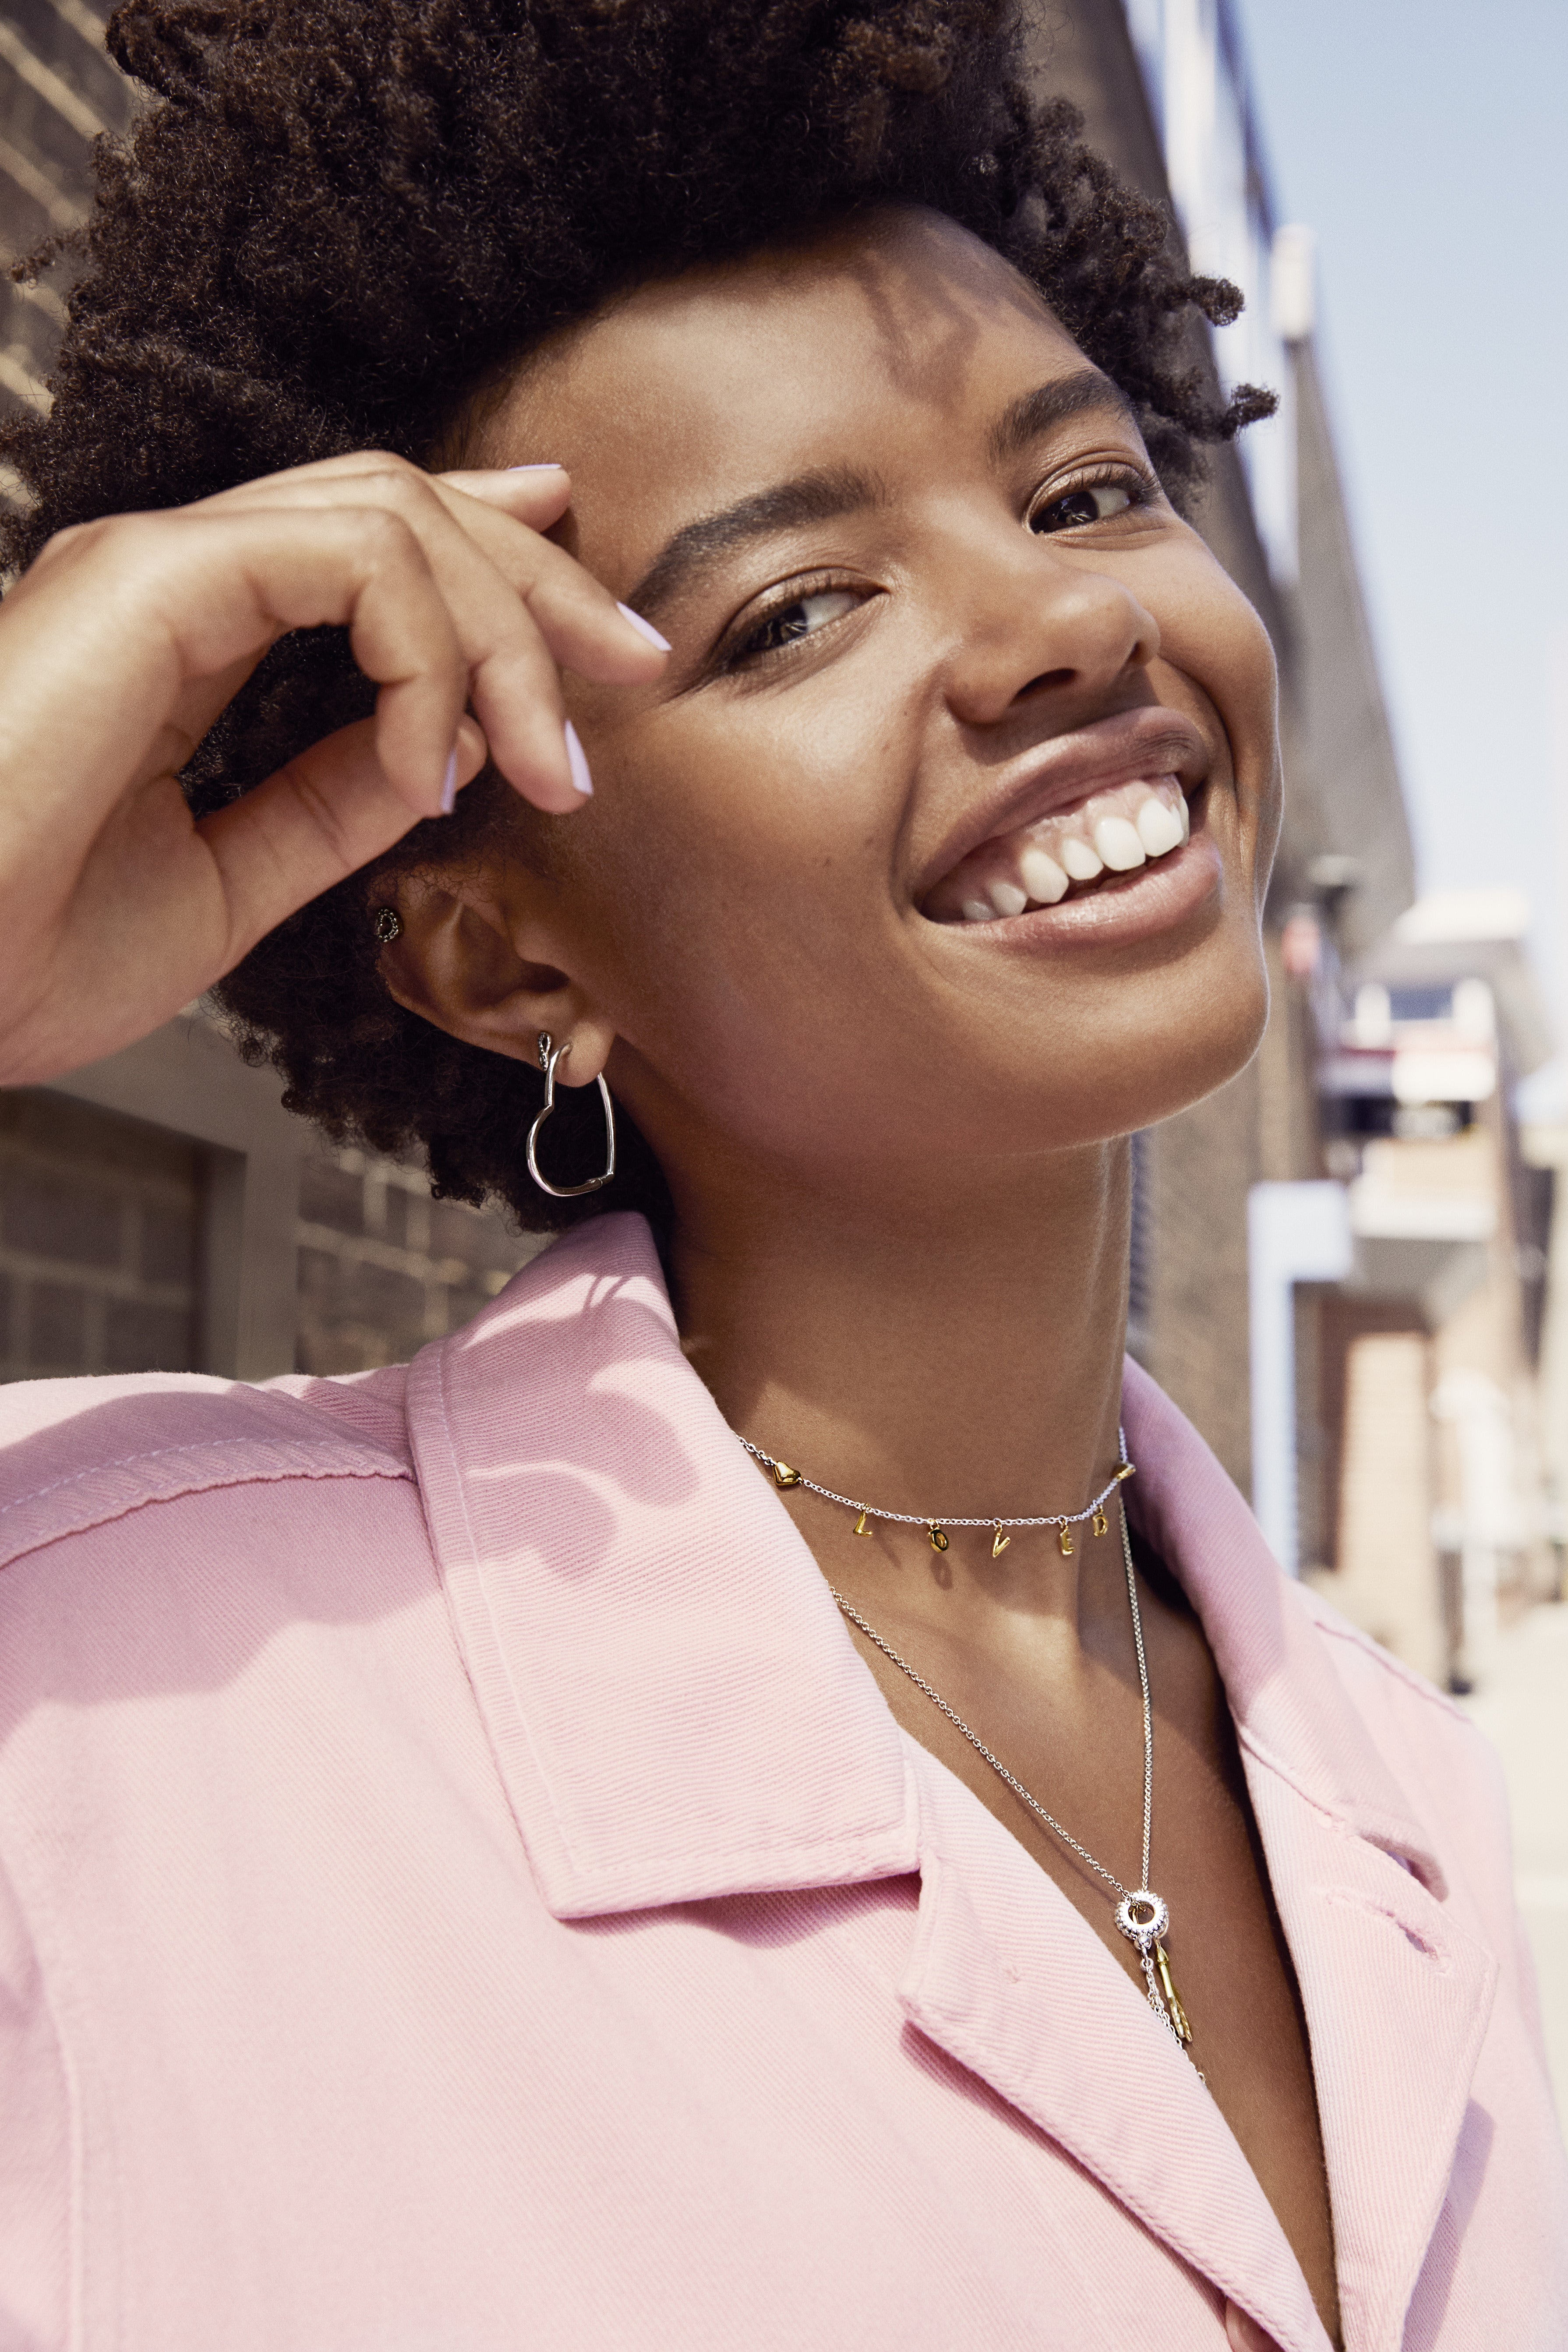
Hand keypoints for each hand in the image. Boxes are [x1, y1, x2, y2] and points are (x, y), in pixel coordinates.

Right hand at [0, 452, 664, 1083]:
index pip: (367, 548)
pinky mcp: (150, 578)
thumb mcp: (238, 882)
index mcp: (184, 636)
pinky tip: (438, 764)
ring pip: (395, 515)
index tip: (594, 643)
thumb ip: (335, 802)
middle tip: (633, 663)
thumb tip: (447, 750)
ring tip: (551, 761)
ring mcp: (157, 567)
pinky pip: (353, 563)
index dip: (497, 566)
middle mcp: (172, 578)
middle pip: (402, 506)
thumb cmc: (30, 957)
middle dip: (540, 579)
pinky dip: (430, 659)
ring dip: (507, 633)